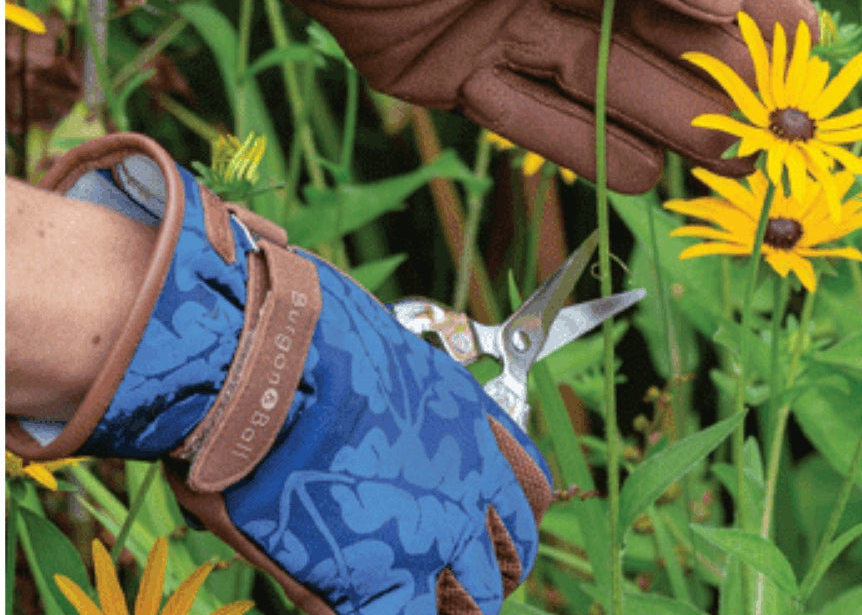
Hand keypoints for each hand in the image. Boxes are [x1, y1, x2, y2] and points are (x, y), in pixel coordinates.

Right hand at [6, 134, 550, 614]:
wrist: (265, 360)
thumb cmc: (303, 338)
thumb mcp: (376, 359)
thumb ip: (397, 403)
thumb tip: (381, 422)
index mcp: (465, 420)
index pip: (530, 487)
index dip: (511, 516)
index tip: (489, 527)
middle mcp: (465, 479)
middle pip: (514, 553)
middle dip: (487, 571)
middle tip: (452, 580)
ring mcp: (431, 535)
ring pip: (477, 603)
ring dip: (446, 605)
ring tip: (412, 602)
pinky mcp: (380, 583)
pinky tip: (351, 605)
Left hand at [66, 0, 816, 192]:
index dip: (749, 2)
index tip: (810, 42)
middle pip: (650, 39)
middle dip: (716, 82)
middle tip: (778, 132)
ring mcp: (504, 28)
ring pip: (598, 86)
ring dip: (660, 125)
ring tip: (725, 168)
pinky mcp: (454, 74)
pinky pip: (527, 118)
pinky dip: (578, 145)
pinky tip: (641, 177)